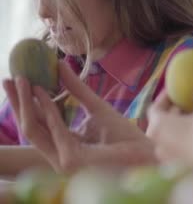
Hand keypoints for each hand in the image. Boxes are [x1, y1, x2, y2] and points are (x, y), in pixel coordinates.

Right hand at [2, 62, 155, 172]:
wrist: (146, 153)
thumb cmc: (125, 136)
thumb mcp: (97, 108)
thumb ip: (76, 90)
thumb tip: (59, 64)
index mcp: (64, 145)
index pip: (39, 124)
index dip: (25, 103)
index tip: (16, 80)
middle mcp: (59, 155)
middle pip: (30, 127)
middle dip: (17, 103)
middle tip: (8, 79)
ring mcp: (63, 160)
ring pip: (35, 130)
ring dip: (27, 103)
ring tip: (23, 80)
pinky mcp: (72, 160)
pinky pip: (55, 130)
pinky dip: (47, 110)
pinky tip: (41, 91)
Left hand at [147, 80, 192, 169]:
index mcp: (159, 127)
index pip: (154, 108)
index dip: (165, 97)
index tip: (177, 91)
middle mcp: (159, 145)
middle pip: (161, 125)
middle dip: (173, 114)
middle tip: (188, 105)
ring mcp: (169, 161)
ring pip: (170, 140)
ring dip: (180, 129)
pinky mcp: (182, 172)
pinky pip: (180, 152)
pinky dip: (187, 143)